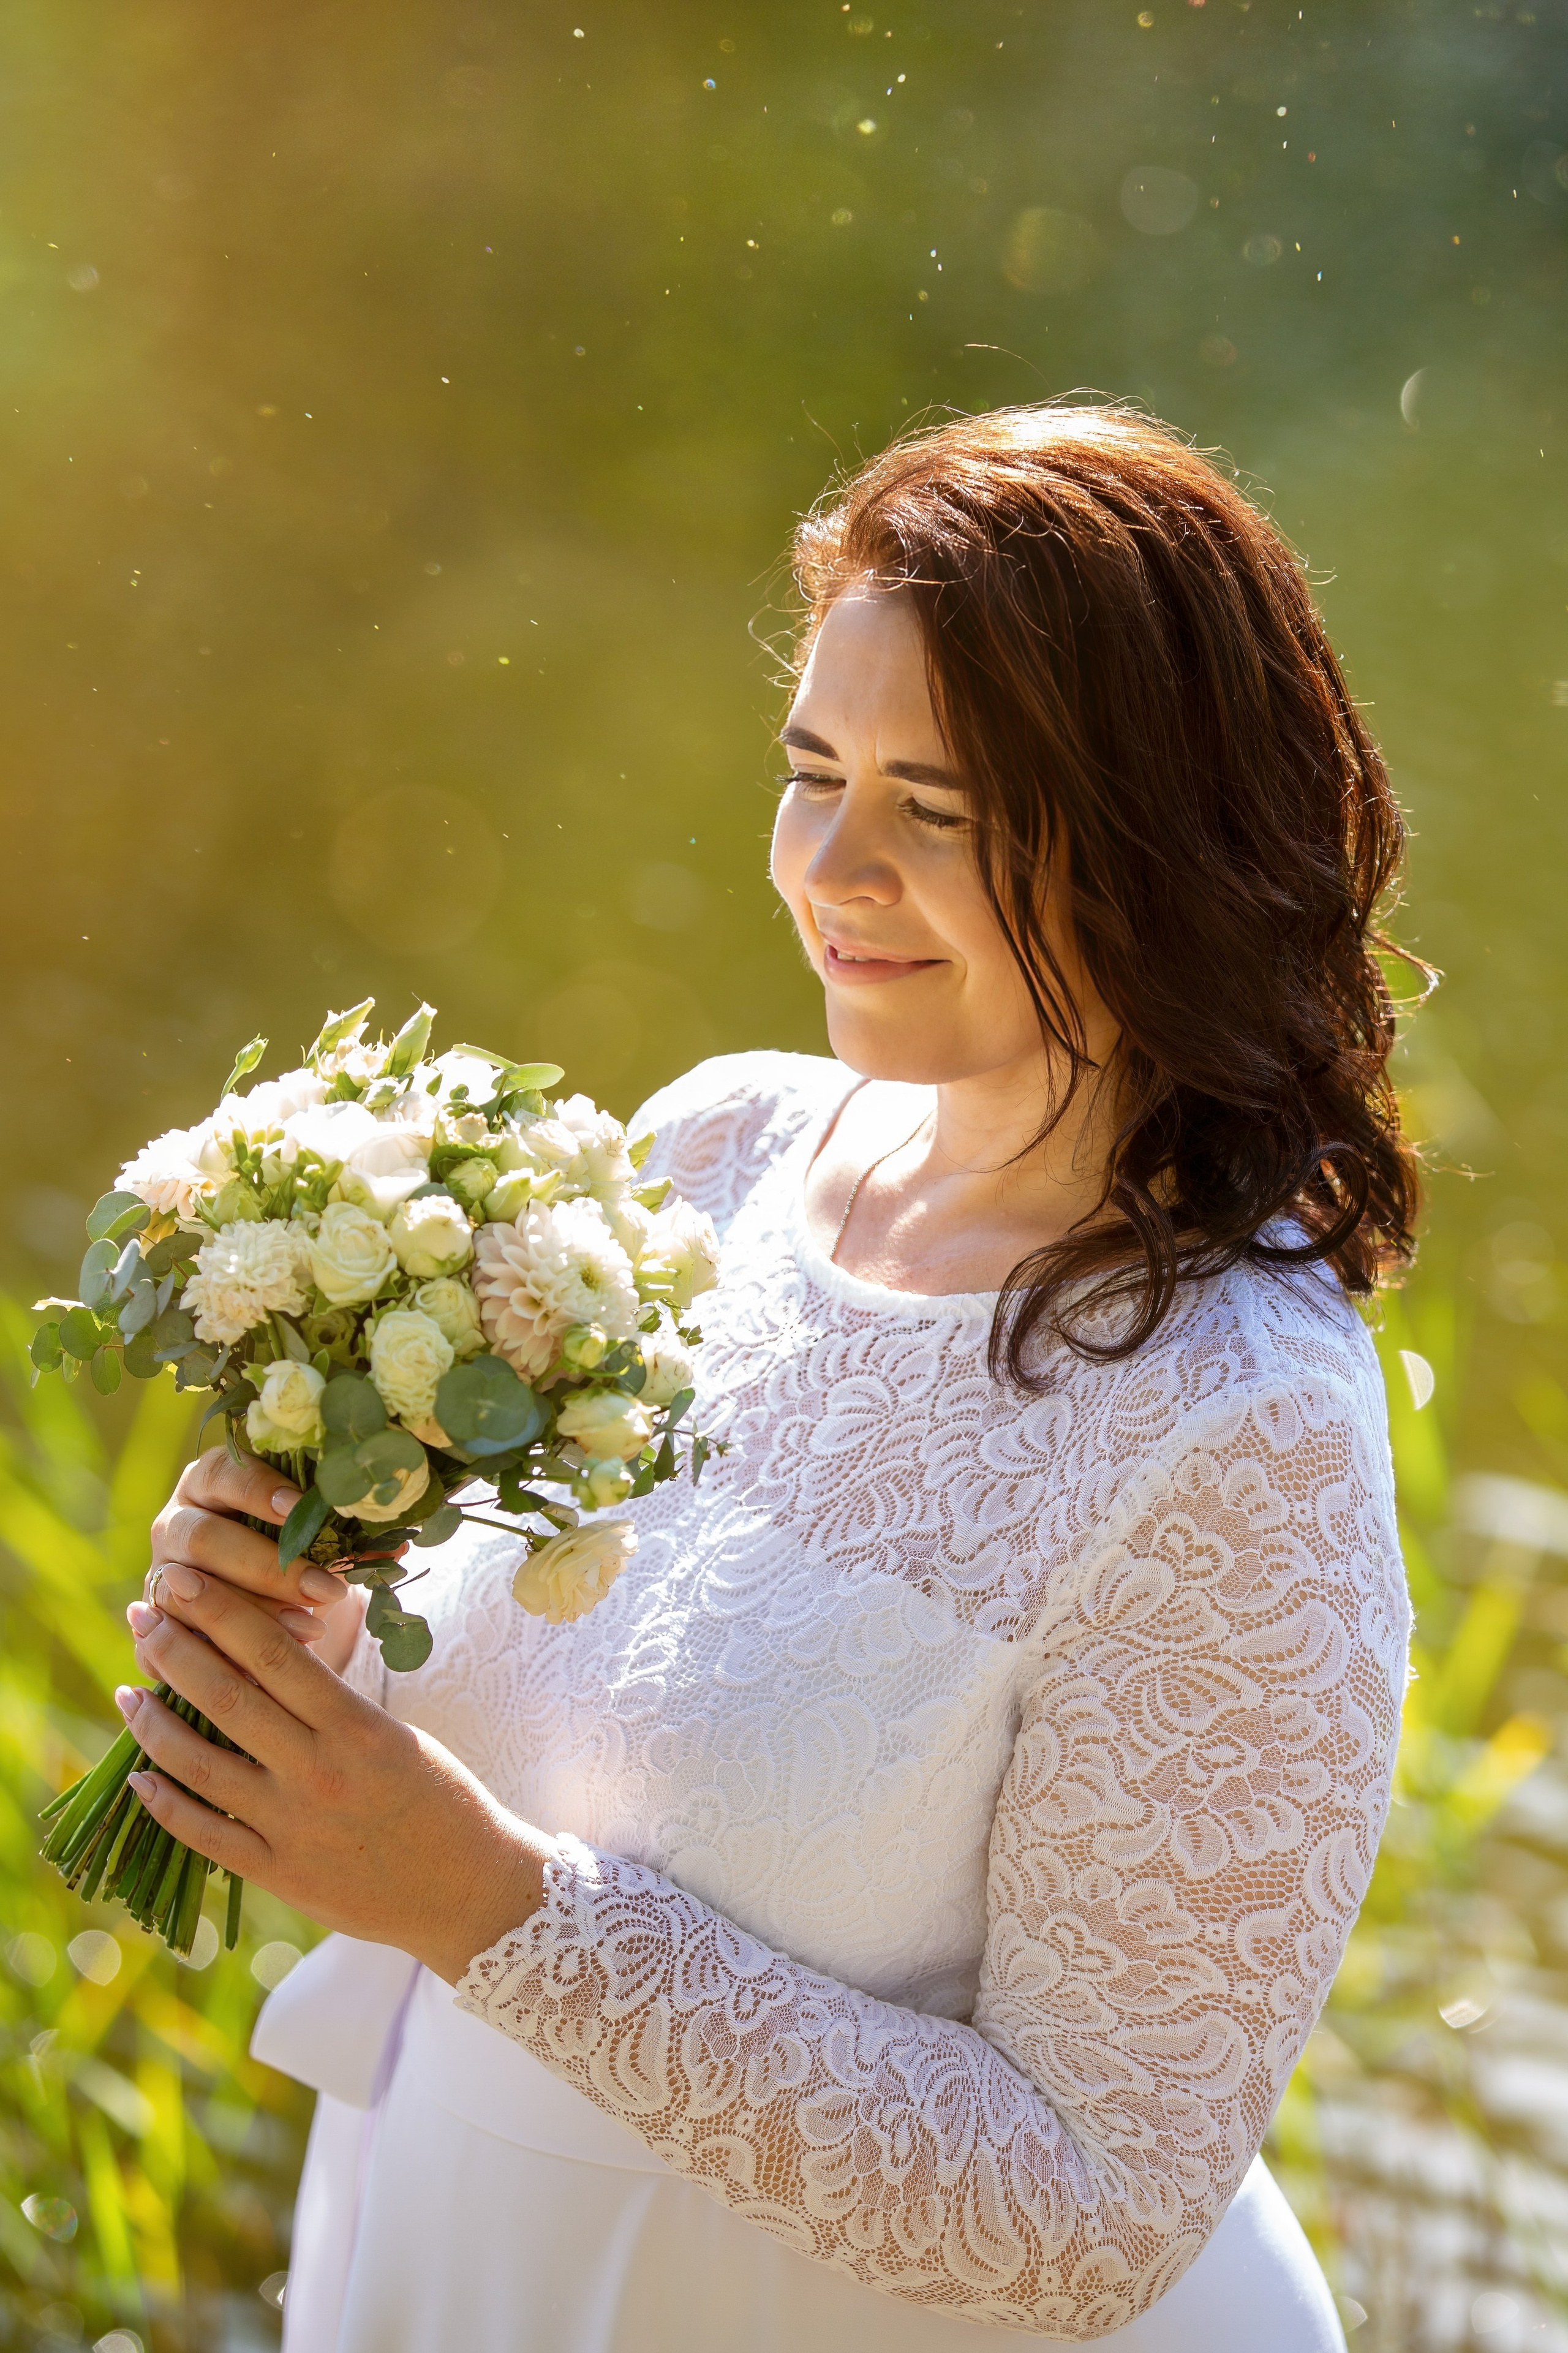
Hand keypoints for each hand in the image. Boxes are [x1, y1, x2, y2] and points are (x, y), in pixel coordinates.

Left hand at [119, 1570, 551, 1982]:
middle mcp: (319, 1772)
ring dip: (152, 1725)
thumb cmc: (443, 1801)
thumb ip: (332, 1706)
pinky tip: (138, 1778)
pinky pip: (205, 1837)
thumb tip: (269, 1659)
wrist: (471, 1891)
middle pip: (228, 1698)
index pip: (274, 1654)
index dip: (220, 1612)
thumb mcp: (395, 1735)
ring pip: (200, 1765)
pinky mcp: (281, 1876)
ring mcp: (293, 1827)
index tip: (182, 1581)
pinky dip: (165, 1805)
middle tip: (142, 1615)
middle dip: (175, 1651)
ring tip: (126, 1692)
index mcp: (357, 1728)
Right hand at [144, 1447, 360, 1673]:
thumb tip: (400, 1541)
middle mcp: (175, 1523)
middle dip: (268, 1565)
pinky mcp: (153, 1627)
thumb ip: (348, 1531)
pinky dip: (223, 1655)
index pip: (224, 1474)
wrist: (261, 1605)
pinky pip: (176, 1644)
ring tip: (313, 1627)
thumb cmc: (294, 1553)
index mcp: (209, 1482)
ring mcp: (159, 1575)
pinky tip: (266, 1666)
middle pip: (204, 1538)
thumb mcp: (318, 1535)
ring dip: (252, 1613)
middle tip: (326, 1588)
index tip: (300, 1505)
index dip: (258, 1489)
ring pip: (189, 1592)